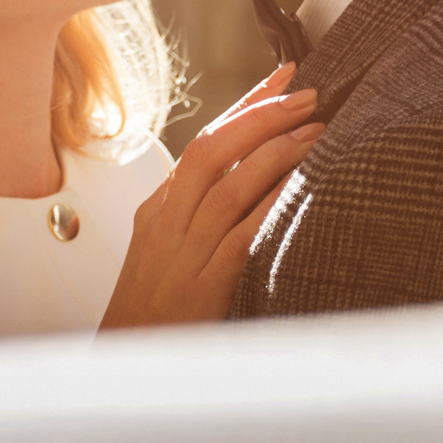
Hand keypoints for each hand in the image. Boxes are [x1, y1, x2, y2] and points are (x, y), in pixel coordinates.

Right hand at [100, 64, 322, 329]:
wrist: (126, 366)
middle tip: (308, 93)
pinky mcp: (202, 287)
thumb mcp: (166, 254)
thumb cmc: (152, 314)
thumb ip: (197, 215)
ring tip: (316, 131)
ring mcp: (183, 253)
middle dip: (263, 115)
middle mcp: (168, 222)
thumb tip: (248, 181)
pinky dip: (271, 206)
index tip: (284, 77)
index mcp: (160, 210)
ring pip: (228, 186)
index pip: (204, 141)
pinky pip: (240, 237)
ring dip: (275, 152)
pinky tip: (299, 188)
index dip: (246, 105)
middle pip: (213, 149)